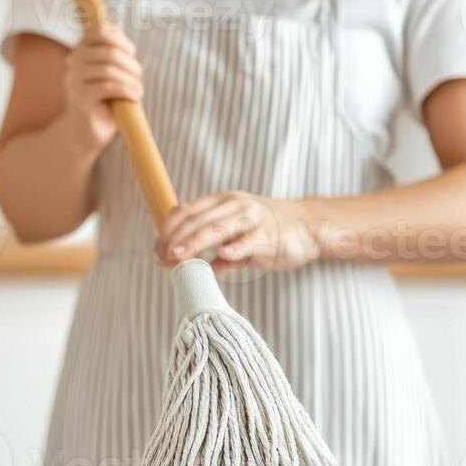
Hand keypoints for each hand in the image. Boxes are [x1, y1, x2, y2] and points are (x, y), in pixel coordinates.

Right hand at [61, 25, 141, 151]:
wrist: (87, 133)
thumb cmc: (104, 102)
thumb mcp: (112, 74)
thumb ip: (115, 54)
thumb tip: (123, 37)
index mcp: (80, 52)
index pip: (98, 31)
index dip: (120, 39)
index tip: (132, 53)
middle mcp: (73, 64)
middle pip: (108, 51)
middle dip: (130, 64)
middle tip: (138, 77)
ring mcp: (74, 81)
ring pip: (108, 69)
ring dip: (130, 79)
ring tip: (138, 91)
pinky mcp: (79, 99)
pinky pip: (107, 87)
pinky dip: (126, 90)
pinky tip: (134, 98)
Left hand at [155, 192, 322, 273]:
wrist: (308, 225)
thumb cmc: (265, 229)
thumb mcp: (234, 230)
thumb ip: (209, 243)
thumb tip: (181, 264)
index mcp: (222, 201)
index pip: (186, 211)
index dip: (167, 230)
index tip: (157, 250)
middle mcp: (235, 206)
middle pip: (197, 221)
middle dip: (176, 240)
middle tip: (163, 259)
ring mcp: (253, 220)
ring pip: (218, 229)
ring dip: (195, 244)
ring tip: (178, 257)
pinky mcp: (269, 237)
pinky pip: (248, 243)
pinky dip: (233, 250)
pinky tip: (220, 258)